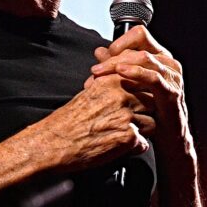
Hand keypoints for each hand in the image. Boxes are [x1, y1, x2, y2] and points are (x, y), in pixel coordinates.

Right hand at [37, 71, 155, 172]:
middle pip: (152, 102)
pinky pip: (144, 144)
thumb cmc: (68, 118)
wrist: (54, 141)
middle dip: (144, 112)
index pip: (143, 82)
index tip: (134, 103)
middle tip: (127, 121)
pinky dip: (134, 148)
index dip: (141, 94)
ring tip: (121, 134)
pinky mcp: (127, 137)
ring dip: (141, 131)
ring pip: (152, 123)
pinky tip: (118, 146)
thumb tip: (110, 58)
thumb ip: (106, 77)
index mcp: (111, 81)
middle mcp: (121, 96)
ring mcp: (126, 116)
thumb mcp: (88, 90)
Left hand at [84, 26, 192, 156]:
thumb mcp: (128, 83)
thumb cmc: (148, 108)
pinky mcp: (172, 92)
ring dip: (119, 64)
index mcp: (158, 55)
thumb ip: (115, 66)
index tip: (104, 56)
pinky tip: (121, 73)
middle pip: (138, 47)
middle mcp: (168, 62)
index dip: (120, 42)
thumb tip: (99, 51)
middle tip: (95, 70)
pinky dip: (136, 73)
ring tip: (100, 72)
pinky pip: (154, 77)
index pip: (139, 34)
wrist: (165, 135)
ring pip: (145, 58)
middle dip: (113, 58)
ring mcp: (172, 76)